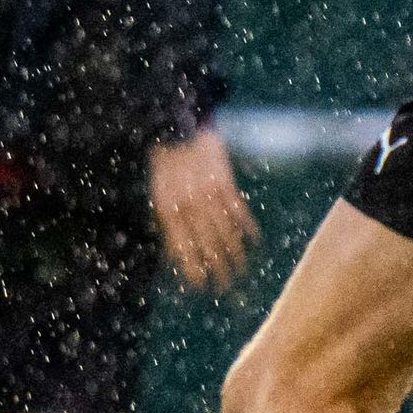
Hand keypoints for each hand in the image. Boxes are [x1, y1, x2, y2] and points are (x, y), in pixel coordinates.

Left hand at [149, 125, 257, 290]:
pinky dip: (246, 226)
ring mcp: (207, 194)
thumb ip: (169, 219)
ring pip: (223, 230)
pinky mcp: (224, 181)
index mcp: (168, 207)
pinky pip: (237, 210)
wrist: (179, 127)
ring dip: (233, 252)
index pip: (180, 246)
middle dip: (215, 267)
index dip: (190, 266)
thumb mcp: (160, 191)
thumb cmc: (168, 163)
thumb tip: (174, 250)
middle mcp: (188, 204)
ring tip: (240, 270)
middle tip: (224, 286)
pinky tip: (253, 241)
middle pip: (204, 243)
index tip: (199, 285)